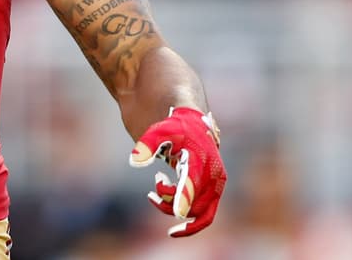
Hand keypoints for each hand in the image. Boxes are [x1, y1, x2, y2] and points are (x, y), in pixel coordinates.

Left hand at [128, 106, 225, 236]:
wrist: (195, 125)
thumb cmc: (175, 128)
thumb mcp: (159, 132)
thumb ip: (147, 145)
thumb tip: (134, 160)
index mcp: (200, 161)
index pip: (193, 183)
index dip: (186, 198)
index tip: (178, 214)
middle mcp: (213, 176)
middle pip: (194, 204)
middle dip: (170, 204)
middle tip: (151, 193)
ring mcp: (216, 186)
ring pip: (199, 213)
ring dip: (176, 210)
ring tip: (154, 196)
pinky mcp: (215, 192)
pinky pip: (206, 215)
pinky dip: (192, 223)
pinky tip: (173, 227)